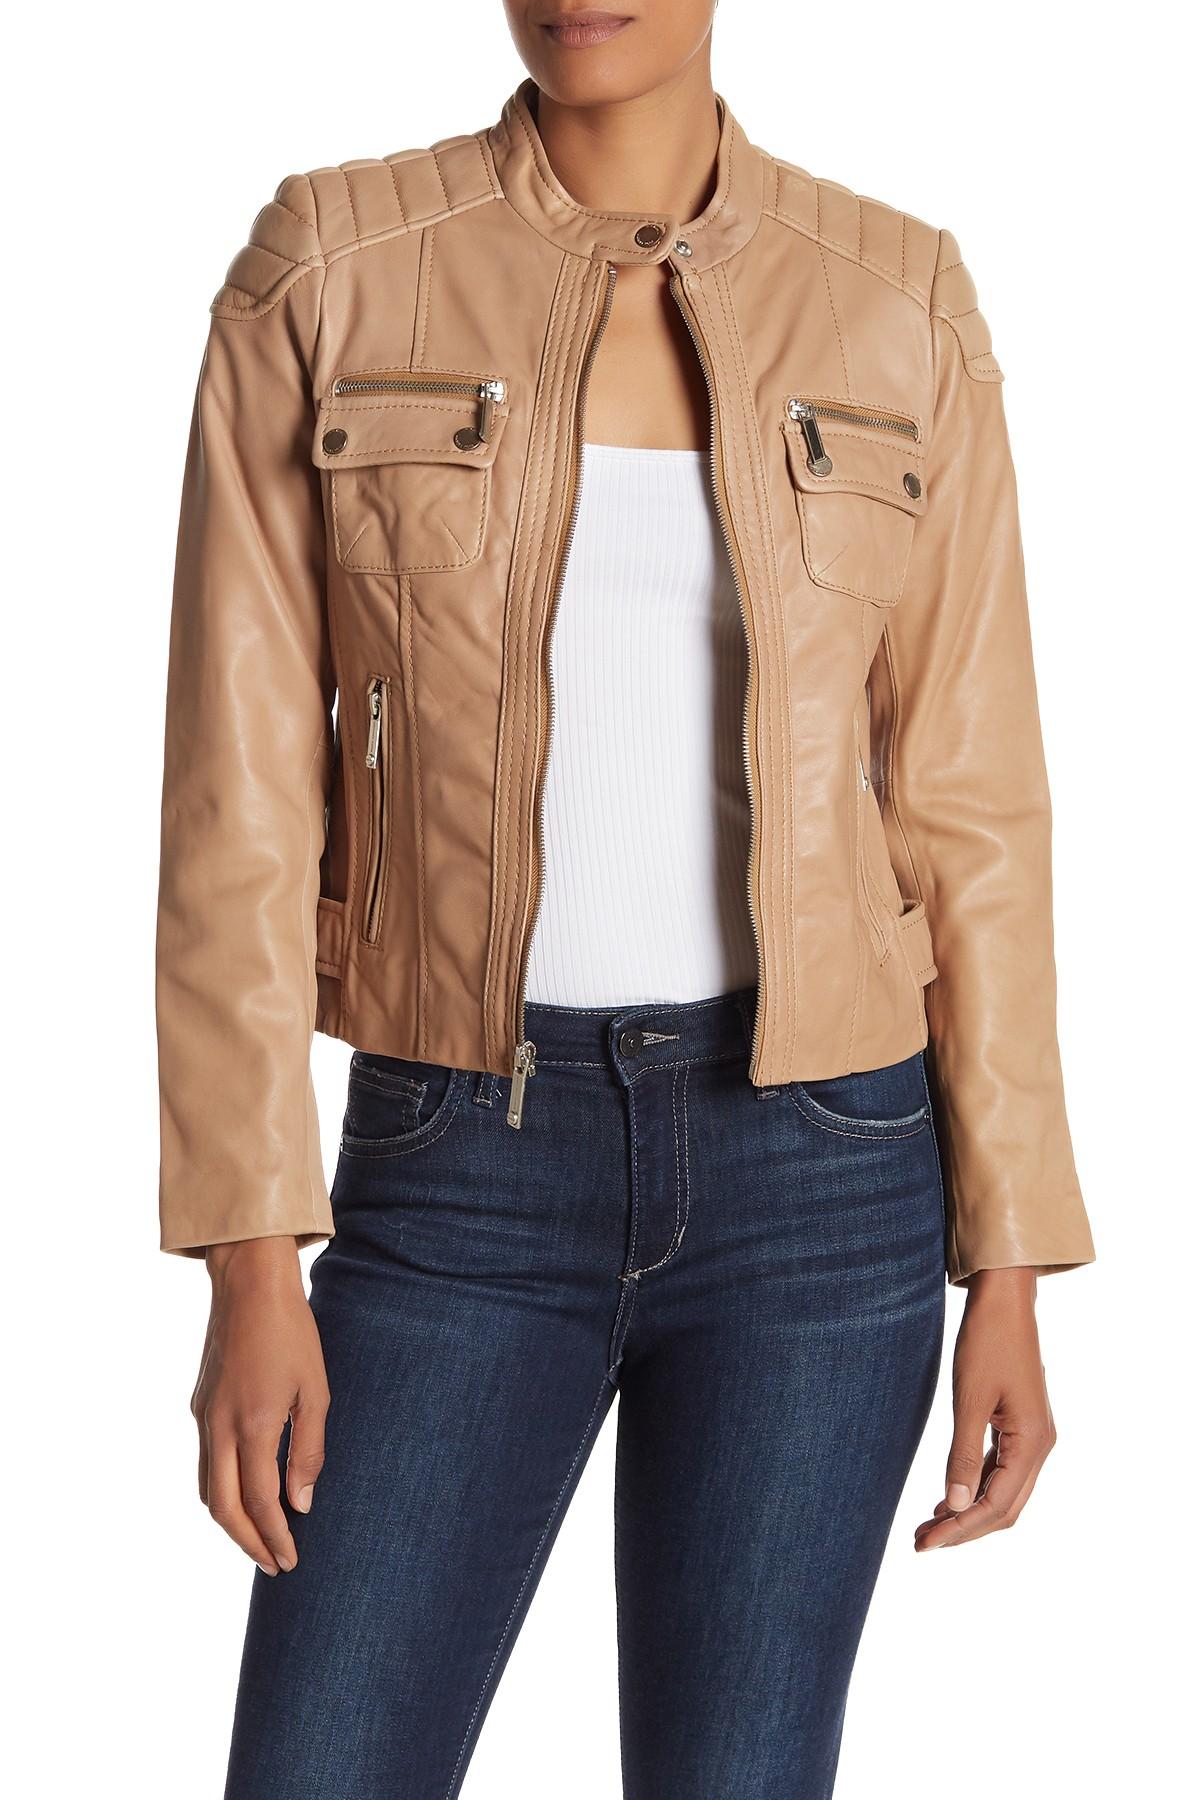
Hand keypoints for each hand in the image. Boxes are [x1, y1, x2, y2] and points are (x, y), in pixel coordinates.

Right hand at [191, 1237, 329, 1573]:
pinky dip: (221, 1491)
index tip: (290, 1560)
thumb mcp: (316, 1390)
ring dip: (230, 1521)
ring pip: (206, 1489)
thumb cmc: (292, 1333)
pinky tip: (244, 1493)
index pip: (259, 1502)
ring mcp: (204, 1417)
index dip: (274, 1537)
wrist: (249, 1284)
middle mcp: (220, 1427)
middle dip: (248, 1543)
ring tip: (261, 1539)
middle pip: (223, 1508)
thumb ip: (308, 1450)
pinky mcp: (200, 1405)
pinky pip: (204, 1464)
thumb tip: (300, 1503)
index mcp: (253, 1425)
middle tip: (275, 1564)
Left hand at [915, 1267, 1055, 1550]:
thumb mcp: (969, 1400)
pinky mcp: (1020, 1426)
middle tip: (922, 1542)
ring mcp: (1032, 1437)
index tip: (926, 1544)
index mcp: (1032, 1444)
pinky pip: (1001, 1471)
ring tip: (929, 1526)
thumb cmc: (987, 1342)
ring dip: (969, 1512)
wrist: (1005, 1300)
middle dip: (964, 1529)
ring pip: (1003, 1492)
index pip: (996, 1506)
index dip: (961, 1530)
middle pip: (1004, 1508)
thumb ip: (964, 1456)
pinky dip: (976, 1488)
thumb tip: (958, 1506)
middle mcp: (1040, 1447)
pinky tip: (950, 1497)